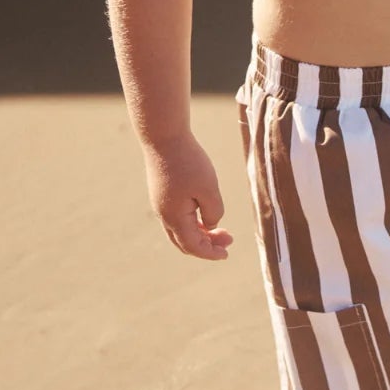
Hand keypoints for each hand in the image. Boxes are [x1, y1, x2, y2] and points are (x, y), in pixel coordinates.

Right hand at [144, 134, 232, 260]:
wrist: (164, 136)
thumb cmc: (188, 161)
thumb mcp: (209, 188)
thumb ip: (213, 211)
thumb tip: (211, 224)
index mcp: (174, 217)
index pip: (193, 246)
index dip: (210, 253)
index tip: (226, 253)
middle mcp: (164, 214)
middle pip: (184, 242)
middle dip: (206, 245)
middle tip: (228, 240)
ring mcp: (160, 203)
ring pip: (179, 230)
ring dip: (200, 233)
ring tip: (220, 229)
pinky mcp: (161, 192)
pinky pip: (176, 217)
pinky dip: (192, 222)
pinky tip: (205, 213)